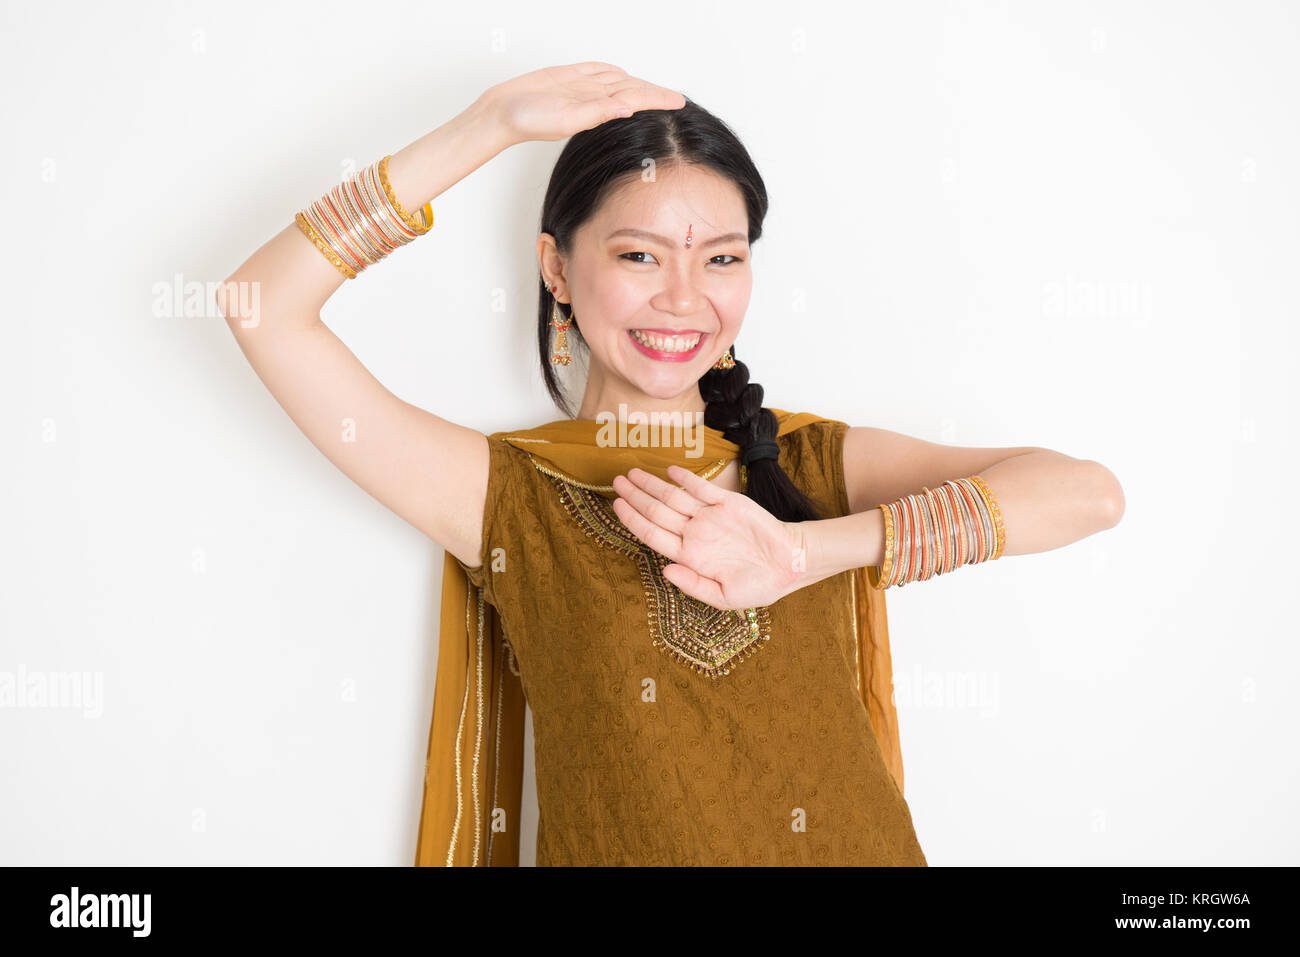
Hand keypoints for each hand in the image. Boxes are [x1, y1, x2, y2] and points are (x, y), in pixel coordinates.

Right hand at [478, 60, 685, 146]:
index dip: (658, 99)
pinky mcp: (568, 78)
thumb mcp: (567, 119)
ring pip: (617, 81)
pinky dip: (610, 71)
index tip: (679, 102)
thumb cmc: (530, 120)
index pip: (637, 100)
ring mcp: (582, 88)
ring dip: (636, 83)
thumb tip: (628, 107)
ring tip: (654, 89)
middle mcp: (594, 99)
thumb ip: (597, 113)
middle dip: (654, 93)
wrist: (502, 112)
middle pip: (632, 90)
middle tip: (676, 98)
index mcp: (598, 109)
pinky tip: (620, 74)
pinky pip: (595, 71)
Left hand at [610, 465, 809, 610]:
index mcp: (690, 556)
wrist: (790, 565)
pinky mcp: (728, 502)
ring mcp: (709, 516)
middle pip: (656, 512)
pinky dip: (685, 478)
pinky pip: (701, 487)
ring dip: (652, 484)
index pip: (651, 534)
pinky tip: (670, 470)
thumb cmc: (758, 585)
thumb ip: (693, 585)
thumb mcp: (725, 598)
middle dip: (634, 496)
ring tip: (632, 473)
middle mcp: (694, 534)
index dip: (632, 519)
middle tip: (615, 481)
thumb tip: (665, 570)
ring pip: (673, 497)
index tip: (615, 505)